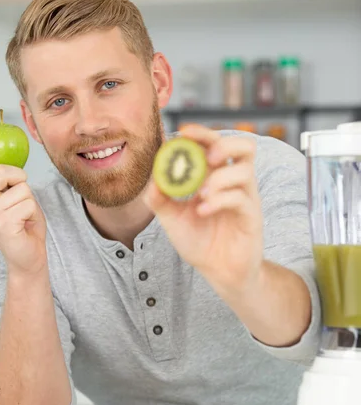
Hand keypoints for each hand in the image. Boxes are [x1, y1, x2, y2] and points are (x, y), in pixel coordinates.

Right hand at [0, 136, 46, 275]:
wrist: (28, 256)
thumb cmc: (23, 225)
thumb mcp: (11, 198)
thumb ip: (5, 182)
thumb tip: (10, 163)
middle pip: (0, 171)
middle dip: (19, 177)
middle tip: (21, 194)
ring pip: (22, 188)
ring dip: (30, 200)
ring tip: (23, 216)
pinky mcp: (2, 222)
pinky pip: (28, 203)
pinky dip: (33, 211)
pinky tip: (25, 223)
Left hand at [145, 124, 262, 295]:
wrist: (218, 272)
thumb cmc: (199, 242)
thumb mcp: (172, 219)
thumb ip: (159, 200)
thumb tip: (152, 180)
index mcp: (216, 176)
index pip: (215, 144)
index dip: (202, 133)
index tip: (183, 132)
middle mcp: (234, 182)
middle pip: (244, 146)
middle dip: (223, 144)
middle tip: (206, 157)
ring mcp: (246, 198)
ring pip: (245, 170)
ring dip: (220, 177)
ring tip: (201, 194)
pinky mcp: (252, 216)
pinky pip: (240, 198)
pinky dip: (218, 201)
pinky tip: (202, 212)